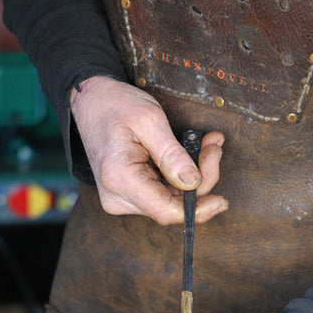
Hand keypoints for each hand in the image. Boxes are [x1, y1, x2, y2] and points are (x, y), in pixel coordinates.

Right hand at [70, 76, 228, 224]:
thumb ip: (172, 154)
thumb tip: (194, 182)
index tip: (221, 200)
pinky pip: (164, 192)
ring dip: (195, 174)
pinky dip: (182, 174)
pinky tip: (193, 151)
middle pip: (172, 205)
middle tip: (213, 146)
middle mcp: (118, 196)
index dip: (197, 210)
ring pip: (172, 199)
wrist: (91, 102)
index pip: (165, 211)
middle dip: (201, 179)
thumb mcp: (148, 119)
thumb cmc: (115, 105)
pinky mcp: (130, 193)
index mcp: (119, 178)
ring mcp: (122, 197)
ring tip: (207, 143)